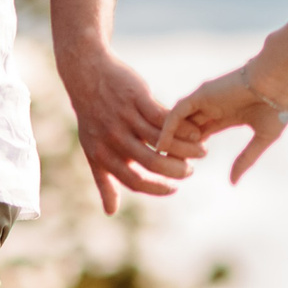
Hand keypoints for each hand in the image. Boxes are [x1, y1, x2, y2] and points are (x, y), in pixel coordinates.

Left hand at [61, 47, 194, 214]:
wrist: (86, 75)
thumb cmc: (92, 117)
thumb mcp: (92, 150)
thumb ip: (104, 182)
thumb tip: (111, 212)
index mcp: (103, 154)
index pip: (135, 181)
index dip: (157, 188)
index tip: (174, 188)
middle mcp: (114, 137)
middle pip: (152, 162)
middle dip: (177, 171)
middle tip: (190, 171)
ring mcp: (127, 117)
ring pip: (162, 139)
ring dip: (186, 149)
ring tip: (200, 152)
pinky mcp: (138, 97)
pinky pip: (165, 117)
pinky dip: (183, 127)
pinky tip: (196, 133)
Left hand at [158, 62, 287, 184]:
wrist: (279, 82)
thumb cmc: (278, 106)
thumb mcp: (262, 138)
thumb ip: (245, 159)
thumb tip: (233, 183)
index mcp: (228, 114)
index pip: (202, 134)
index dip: (193, 150)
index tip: (187, 168)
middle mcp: (213, 106)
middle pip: (186, 129)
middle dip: (177, 148)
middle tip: (168, 168)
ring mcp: (206, 100)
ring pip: (179, 121)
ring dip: (170, 139)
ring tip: (163, 160)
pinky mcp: (200, 95)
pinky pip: (176, 112)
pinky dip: (167, 128)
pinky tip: (162, 146)